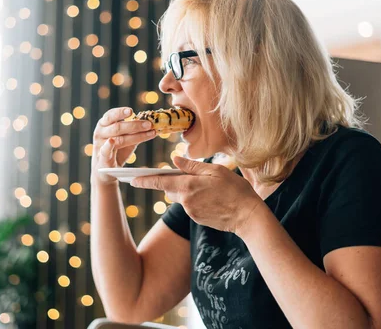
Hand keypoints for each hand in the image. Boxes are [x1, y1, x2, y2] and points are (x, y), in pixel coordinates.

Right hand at [91, 107, 156, 184]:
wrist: (107, 170)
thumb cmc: (116, 149)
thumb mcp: (125, 137)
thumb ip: (134, 130)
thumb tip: (151, 122)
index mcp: (104, 124)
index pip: (111, 115)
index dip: (120, 112)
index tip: (131, 111)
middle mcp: (100, 132)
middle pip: (118, 127)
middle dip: (135, 125)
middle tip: (149, 124)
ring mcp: (100, 145)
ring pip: (118, 139)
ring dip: (136, 136)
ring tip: (150, 133)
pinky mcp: (102, 158)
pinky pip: (105, 151)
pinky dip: (108, 146)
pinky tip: (111, 141)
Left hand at [130, 156, 263, 233]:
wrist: (248, 216)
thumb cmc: (235, 190)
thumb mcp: (216, 171)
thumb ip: (192, 166)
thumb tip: (174, 160)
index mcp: (188, 186)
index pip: (159, 182)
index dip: (144, 180)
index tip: (132, 178)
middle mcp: (185, 201)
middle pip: (170, 189)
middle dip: (175, 182)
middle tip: (191, 175)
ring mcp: (191, 212)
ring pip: (181, 197)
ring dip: (187, 190)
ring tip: (208, 187)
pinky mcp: (197, 219)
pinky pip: (190, 206)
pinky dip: (195, 199)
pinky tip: (212, 198)